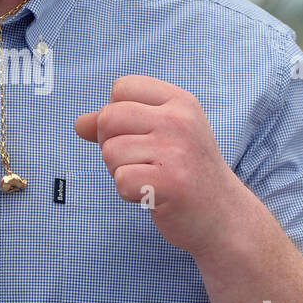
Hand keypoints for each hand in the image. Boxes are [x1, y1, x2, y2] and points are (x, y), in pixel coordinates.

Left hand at [74, 73, 240, 257]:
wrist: (224, 216)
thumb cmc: (186, 173)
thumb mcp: (161, 135)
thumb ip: (120, 124)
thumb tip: (79, 123)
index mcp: (179, 101)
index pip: (122, 87)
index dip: (117, 113)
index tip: (139, 135)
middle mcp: (179, 121)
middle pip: (108, 118)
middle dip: (111, 145)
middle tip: (140, 162)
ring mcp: (175, 151)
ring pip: (110, 152)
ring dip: (120, 171)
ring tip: (149, 178)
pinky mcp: (169, 183)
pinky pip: (120, 180)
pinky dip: (128, 192)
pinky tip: (151, 194)